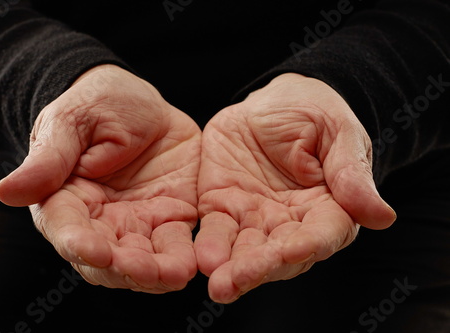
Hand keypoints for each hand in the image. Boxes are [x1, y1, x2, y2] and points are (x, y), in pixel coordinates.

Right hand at [0, 65, 200, 292]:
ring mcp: (138, 223)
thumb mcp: (71, 122)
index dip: (78, 244)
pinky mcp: (172, 217)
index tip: (94, 250)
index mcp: (67, 200)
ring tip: (175, 274)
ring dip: (157, 273)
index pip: (67, 230)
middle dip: (124, 269)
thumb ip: (49, 159)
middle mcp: (101, 221)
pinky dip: (185, 257)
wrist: (140, 102)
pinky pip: (178, 244)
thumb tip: (7, 191)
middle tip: (143, 270)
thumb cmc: (96, 105)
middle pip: (106, 259)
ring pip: (144, 261)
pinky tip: (195, 264)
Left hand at [194, 73, 396, 302]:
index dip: (308, 245)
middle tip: (239, 280)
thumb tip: (383, 216)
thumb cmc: (314, 113)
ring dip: (232, 269)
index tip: (292, 252)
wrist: (273, 101)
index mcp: (327, 208)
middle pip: (279, 253)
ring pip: (245, 250)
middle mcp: (290, 222)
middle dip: (261, 268)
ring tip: (220, 284)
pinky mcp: (223, 206)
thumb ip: (350, 172)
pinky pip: (215, 230)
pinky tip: (203, 260)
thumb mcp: (337, 131)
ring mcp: (255, 217)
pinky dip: (209, 246)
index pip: (322, 234)